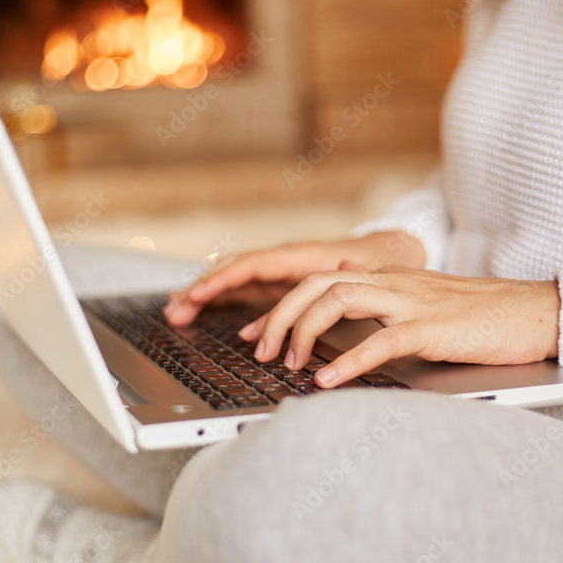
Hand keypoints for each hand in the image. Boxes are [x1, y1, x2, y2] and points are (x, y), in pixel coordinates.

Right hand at [163, 231, 425, 325]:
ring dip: (204, 294)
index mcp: (297, 256)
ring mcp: (277, 272)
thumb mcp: (359, 273)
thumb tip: (328, 283)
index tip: (198, 293)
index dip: (222, 279)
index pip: (250, 266)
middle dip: (201, 289)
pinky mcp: (278, 283)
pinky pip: (242, 288)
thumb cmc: (374, 261)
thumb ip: (337, 282)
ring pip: (232, 279)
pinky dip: (219, 298)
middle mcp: (281, 261)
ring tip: (175, 311)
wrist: (387, 251)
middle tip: (174, 309)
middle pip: (231, 271)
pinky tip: (198, 308)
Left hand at [237, 264, 560, 387]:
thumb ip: (385, 296)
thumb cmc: (485, 315)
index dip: (282, 305)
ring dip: (304, 331)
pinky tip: (328, 380)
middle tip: (261, 350)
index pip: (320, 281)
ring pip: (339, 300)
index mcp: (389, 279)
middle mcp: (393, 283)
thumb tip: (348, 291)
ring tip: (288, 363)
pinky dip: (350, 360)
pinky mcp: (434, 328)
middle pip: (318, 284)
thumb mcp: (425, 300)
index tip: (256, 333)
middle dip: (280, 315)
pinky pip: (382, 340)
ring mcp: (413, 302)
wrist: (539, 312)